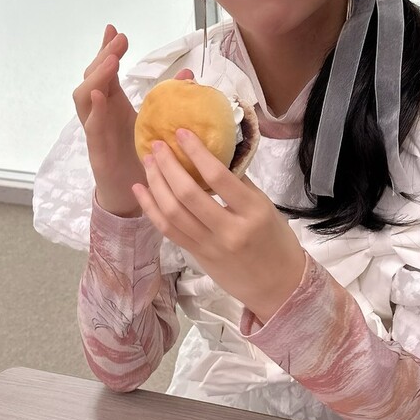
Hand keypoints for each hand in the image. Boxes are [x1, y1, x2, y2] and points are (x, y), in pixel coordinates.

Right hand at [72, 24, 191, 217]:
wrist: (130, 196)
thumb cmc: (141, 159)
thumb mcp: (157, 125)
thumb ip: (170, 101)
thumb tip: (189, 76)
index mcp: (114, 106)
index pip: (106, 72)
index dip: (107, 50)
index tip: (114, 29)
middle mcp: (101, 114)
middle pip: (92, 78)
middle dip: (103, 56)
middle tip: (117, 40)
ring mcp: (96, 131)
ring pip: (84, 98)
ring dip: (96, 77)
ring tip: (110, 61)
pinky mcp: (96, 151)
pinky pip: (92, 127)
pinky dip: (94, 110)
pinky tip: (100, 96)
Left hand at [132, 128, 306, 322]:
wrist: (277, 286)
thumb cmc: (277, 242)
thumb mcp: (266, 208)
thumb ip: (239, 185)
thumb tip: (211, 156)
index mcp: (252, 212)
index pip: (218, 178)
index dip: (196, 152)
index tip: (182, 133)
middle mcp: (228, 230)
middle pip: (188, 195)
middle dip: (168, 166)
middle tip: (157, 146)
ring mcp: (210, 246)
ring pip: (173, 213)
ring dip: (156, 184)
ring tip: (148, 163)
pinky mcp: (197, 256)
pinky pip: (168, 230)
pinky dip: (152, 208)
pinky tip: (141, 190)